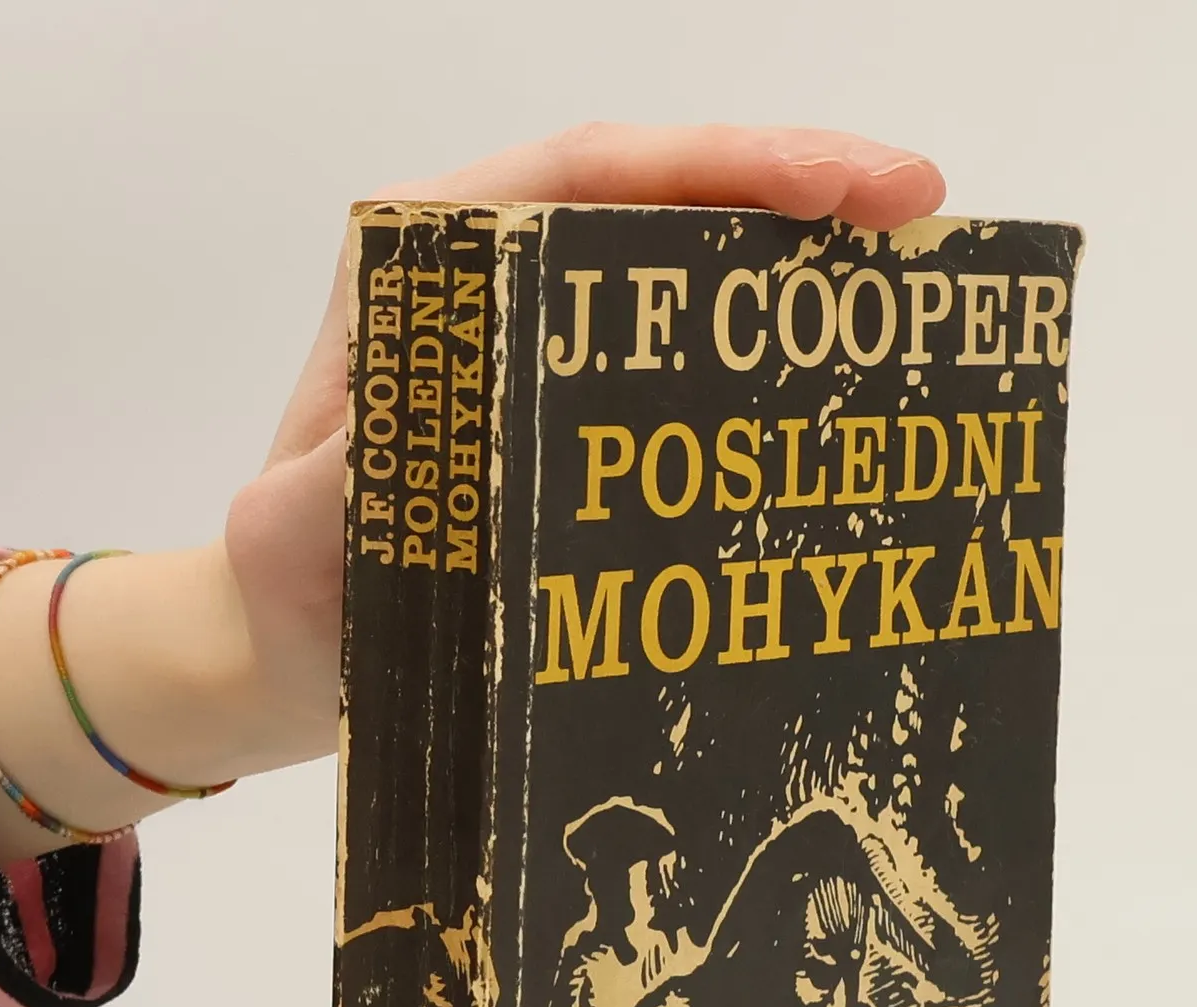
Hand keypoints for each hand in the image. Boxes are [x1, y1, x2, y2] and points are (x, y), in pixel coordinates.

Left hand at [224, 124, 947, 768]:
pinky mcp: (565, 399)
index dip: (715, 167)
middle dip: (788, 186)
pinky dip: (758, 342)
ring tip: (907, 264)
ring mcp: (532, 333)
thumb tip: (441, 431)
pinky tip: (835, 363)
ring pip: (676, 262)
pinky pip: (673, 348)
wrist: (283, 649)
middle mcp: (484, 275)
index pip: (582, 174)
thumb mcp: (298, 536)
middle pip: (652, 195)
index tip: (831, 189)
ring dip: (790, 256)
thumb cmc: (285, 588)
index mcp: (417, 265)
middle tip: (914, 206)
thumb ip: (356, 481)